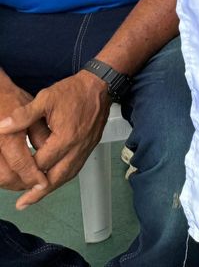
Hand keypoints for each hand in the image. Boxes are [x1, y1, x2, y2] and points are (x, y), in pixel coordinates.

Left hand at [0, 72, 109, 207]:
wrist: (99, 85)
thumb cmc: (74, 91)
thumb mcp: (45, 99)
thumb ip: (23, 115)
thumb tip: (2, 127)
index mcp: (66, 138)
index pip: (42, 162)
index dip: (27, 171)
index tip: (14, 176)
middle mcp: (78, 147)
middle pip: (57, 177)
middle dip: (39, 192)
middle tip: (23, 203)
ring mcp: (86, 148)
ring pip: (68, 175)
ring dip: (52, 188)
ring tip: (36, 197)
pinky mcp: (90, 146)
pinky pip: (76, 167)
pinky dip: (64, 177)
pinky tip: (56, 180)